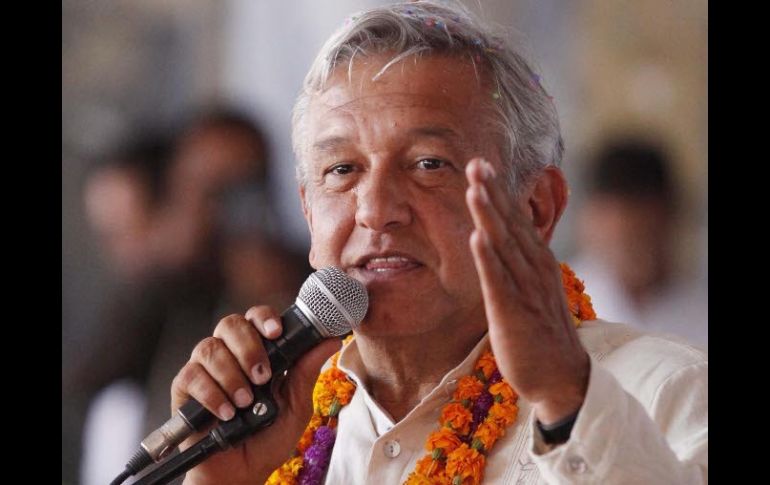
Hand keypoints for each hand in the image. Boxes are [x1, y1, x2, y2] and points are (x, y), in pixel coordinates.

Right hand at [170, 306, 340, 484]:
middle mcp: (230, 354)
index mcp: (258, 351)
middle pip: (231, 324)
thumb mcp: (296, 406)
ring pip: (210, 347)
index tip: (276, 332)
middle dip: (249, 348)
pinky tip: (226, 413)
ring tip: (245, 402)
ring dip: (231, 374)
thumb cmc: (268, 439)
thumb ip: (306, 371)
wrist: (241, 474)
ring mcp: (206, 369)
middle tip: (262, 377)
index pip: (256, 318)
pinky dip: (211, 394)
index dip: (264, 318)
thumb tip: (331, 340)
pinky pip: (191, 375)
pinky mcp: (185, 389)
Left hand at [465, 158, 589, 424]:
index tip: (482, 164)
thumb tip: (500, 238)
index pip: (516, 219)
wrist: (561, 375)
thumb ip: (518, 261)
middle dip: (492, 192)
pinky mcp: (513, 312)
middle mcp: (534, 268)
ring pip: (504, 245)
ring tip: (475, 187)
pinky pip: (499, 281)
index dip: (498, 191)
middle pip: (510, 223)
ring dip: (489, 215)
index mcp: (537, 260)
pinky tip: (477, 237)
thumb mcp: (532, 288)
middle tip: (476, 161)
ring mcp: (525, 289)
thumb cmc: (542, 330)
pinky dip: (488, 258)